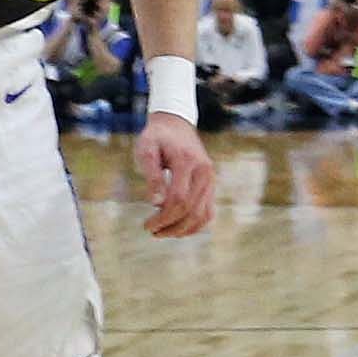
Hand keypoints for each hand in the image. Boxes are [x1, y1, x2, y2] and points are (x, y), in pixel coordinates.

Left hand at [133, 111, 215, 237]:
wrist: (175, 124)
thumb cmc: (157, 138)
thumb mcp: (146, 149)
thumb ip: (151, 174)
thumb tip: (155, 203)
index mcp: (187, 161)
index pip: (179, 199)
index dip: (162, 218)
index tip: (146, 225)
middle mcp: (204, 171)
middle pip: (191, 210)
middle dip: (170, 226)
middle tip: (151, 230)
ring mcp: (210, 178)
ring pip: (202, 215)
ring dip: (183, 230)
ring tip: (163, 232)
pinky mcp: (211, 184)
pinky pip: (208, 212)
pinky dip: (195, 225)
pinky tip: (178, 228)